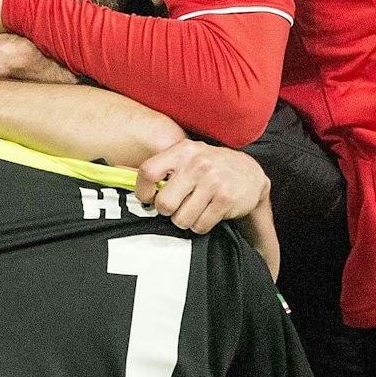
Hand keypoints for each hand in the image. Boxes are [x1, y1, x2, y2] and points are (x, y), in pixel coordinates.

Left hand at [135, 142, 268, 234]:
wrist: (250, 173)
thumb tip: (126, 180)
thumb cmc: (211, 167)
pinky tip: (207, 214)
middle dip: (168, 211)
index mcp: (182, 150)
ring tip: (194, 209)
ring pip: (181, 219)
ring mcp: (212, 181)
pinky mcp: (225, 199)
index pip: (148, 171)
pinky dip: (200, 226)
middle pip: (164, 203)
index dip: (143, 191)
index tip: (148, 198)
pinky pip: (200, 225)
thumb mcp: (188, 156)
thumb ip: (164, 167)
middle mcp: (196, 163)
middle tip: (177, 207)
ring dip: (185, 220)